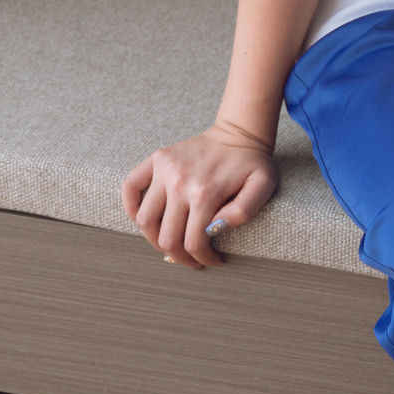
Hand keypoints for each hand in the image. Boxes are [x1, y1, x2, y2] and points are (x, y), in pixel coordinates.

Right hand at [122, 120, 277, 269]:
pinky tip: (144, 219)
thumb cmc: (251, 164)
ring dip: (154, 239)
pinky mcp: (156, 159)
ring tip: (170, 242)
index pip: (192, 243)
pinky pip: (130, 187)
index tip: (210, 260)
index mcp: (205, 193)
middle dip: (178, 256)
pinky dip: (131, 207)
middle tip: (191, 258)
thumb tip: (214, 230)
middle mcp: (180, 182)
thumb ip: (243, 211)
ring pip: (144, 219)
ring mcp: (164, 169)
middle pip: (166, 237)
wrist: (238, 133)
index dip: (201, 258)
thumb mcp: (262, 187)